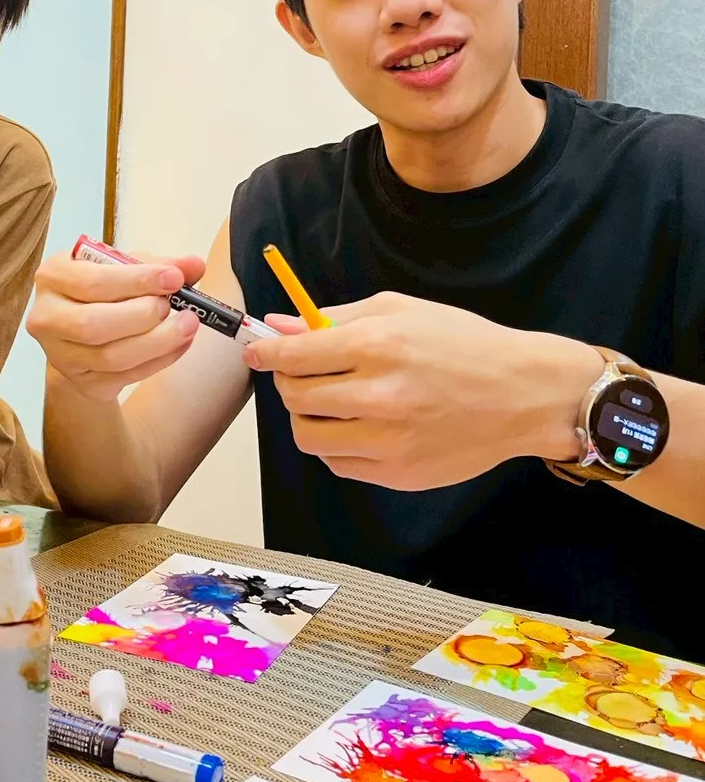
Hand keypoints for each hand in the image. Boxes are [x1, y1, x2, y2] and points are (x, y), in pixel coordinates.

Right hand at [27, 248, 206, 400]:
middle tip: (176, 306)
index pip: (92, 281)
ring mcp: (60, 355)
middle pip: (93, 325)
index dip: (137, 280)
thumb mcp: (125, 266)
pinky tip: (180, 344)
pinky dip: (158, 361)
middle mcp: (47, 318)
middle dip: (142, 317)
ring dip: (157, 343)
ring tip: (187, 326)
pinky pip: (123, 377)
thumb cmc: (104, 289)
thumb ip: (159, 264)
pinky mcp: (82, 382)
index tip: (175, 278)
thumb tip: (194, 265)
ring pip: (109, 357)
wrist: (83, 329)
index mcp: (53, 277)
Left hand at [241, 291, 598, 489]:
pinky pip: (338, 462)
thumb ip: (334, 318)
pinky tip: (359, 425)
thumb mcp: (400, 309)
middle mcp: (379, 394)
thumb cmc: (463, 343)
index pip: (294, 355)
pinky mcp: (398, 472)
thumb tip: (279, 324)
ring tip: (332, 401)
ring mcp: (388, 439)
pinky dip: (337, 444)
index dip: (266, 353)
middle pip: (294, 397)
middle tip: (304, 372)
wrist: (523, 393)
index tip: (257, 351)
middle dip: (289, 381)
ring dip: (309, 416)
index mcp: (376, 344)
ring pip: (309, 435)